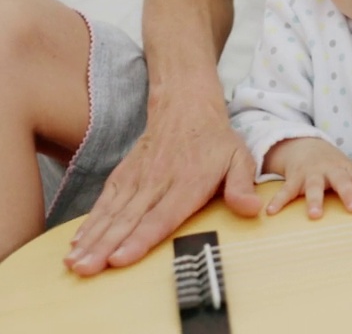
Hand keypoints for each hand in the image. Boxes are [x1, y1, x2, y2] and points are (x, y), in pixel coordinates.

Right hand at [64, 89, 261, 274]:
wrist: (185, 105)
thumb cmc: (216, 140)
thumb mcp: (240, 159)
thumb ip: (242, 186)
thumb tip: (252, 209)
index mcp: (188, 183)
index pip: (162, 216)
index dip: (140, 239)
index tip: (120, 258)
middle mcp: (158, 182)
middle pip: (129, 220)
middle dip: (106, 247)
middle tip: (87, 269)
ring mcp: (137, 178)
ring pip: (112, 213)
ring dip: (92, 239)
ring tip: (76, 263)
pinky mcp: (123, 175)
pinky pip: (104, 201)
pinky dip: (89, 222)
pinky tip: (77, 242)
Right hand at [261, 138, 351, 218]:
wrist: (304, 145)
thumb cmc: (331, 163)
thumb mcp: (345, 168)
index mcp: (343, 167)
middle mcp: (329, 169)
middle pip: (340, 180)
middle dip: (347, 193)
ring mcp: (310, 173)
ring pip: (314, 186)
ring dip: (315, 200)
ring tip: (315, 215)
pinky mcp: (294, 178)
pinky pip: (286, 190)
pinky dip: (278, 201)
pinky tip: (271, 211)